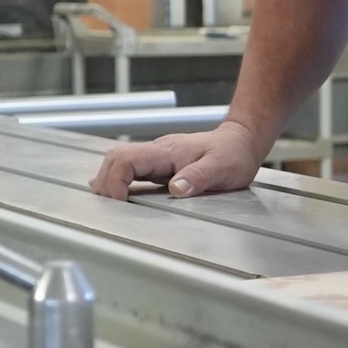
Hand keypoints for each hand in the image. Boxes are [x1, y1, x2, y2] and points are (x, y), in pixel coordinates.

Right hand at [89, 118, 264, 201]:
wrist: (242, 141)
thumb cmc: (233, 153)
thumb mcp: (222, 168)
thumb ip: (198, 177)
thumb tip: (175, 189)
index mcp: (167, 152)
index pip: (126, 159)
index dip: (115, 181)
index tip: (120, 202)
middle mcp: (157, 151)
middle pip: (115, 158)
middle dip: (106, 182)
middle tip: (111, 206)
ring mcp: (157, 157)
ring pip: (119, 162)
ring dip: (109, 181)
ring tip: (110, 203)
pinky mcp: (160, 164)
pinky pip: (130, 168)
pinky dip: (118, 180)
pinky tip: (115, 193)